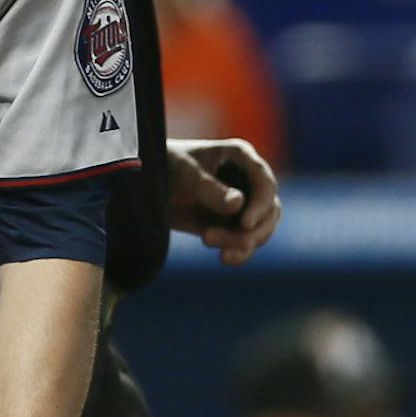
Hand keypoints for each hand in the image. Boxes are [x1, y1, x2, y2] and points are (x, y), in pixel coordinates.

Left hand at [166, 138, 279, 264]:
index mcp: (241, 157)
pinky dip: (240, 253)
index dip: (261, 204)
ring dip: (239, 242)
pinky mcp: (232, 225)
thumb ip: (209, 189)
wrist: (146, 184)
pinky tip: (225, 259)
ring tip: (206, 240)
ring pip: (260, 229)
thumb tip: (238, 204)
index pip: (265, 182)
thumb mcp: (184, 174)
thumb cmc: (166, 166)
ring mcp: (243, 204)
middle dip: (248, 230)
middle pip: (269, 210)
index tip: (245, 223)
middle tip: (209, 238)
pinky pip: (247, 243)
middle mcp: (248, 180)